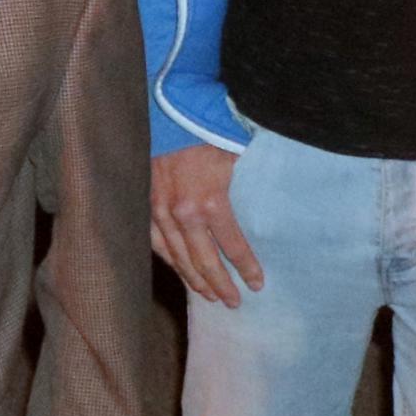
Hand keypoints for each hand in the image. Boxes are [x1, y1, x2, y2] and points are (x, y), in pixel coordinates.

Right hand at [151, 145, 262, 307]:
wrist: (169, 112)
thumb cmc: (208, 133)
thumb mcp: (237, 159)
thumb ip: (247, 187)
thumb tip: (270, 205)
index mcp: (209, 203)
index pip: (232, 247)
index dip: (246, 268)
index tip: (258, 284)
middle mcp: (182, 213)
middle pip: (202, 260)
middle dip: (219, 284)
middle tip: (233, 302)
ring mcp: (159, 210)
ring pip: (177, 256)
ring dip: (193, 278)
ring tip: (208, 295)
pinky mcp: (145, 203)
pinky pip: (155, 240)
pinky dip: (167, 258)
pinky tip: (177, 268)